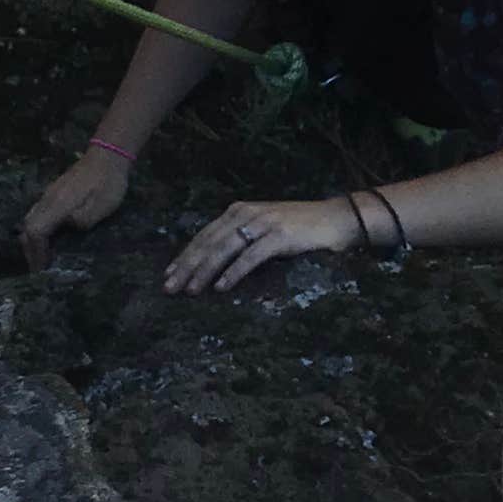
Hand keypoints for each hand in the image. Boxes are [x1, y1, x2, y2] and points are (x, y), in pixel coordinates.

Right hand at [23, 145, 132, 264]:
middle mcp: (47, 199)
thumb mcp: (101, 207)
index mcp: (57, 204)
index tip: (42, 269)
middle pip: (27, 227)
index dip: (37, 252)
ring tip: (42, 257)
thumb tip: (68, 227)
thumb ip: (82, 221)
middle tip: (38, 268)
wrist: (107, 157)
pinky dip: (38, 230)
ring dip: (32, 240)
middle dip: (30, 249)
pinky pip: (38, 215)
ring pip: (31, 220)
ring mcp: (49, 194)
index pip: (36, 231)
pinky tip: (49, 239)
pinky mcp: (54, 193)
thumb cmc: (107, 184)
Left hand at [164, 193, 357, 294]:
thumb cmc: (298, 228)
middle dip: (187, 266)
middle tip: (170, 288)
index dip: (185, 256)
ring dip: (205, 271)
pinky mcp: (279, 236)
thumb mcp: (262, 229)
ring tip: (192, 290)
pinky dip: (234, 272)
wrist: (334, 219)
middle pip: (209, 243)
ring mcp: (263, 223)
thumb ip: (240, 239)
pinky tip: (222, 287)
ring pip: (225, 249)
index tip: (168, 275)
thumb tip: (212, 264)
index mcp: (238, 211)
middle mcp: (246, 213)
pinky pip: (250, 256)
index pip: (204, 235)